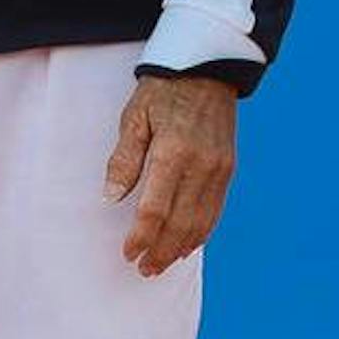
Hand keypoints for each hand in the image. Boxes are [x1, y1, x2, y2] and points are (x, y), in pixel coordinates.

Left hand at [104, 73, 237, 277]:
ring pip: (201, 222)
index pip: (155, 209)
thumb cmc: (163, 91)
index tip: (128, 253)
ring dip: (180, 248)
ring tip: (161, 264)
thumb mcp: (135, 117)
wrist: (207, 68)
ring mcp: (219, 168)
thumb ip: (124, 159)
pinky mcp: (228, 168)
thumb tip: (111, 197)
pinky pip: (215, 210)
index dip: (141, 237)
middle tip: (143, 269)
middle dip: (160, 251)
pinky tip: (187, 245)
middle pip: (180, 223)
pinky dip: (201, 232)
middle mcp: (201, 164)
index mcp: (173, 151)